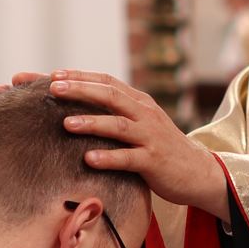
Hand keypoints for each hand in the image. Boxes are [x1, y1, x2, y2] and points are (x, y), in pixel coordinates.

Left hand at [42, 70, 229, 219]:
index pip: (106, 81)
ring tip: (66, 124)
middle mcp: (144, 114)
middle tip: (52, 88)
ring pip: (118, 125)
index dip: (79, 76)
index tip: (50, 75)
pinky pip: (129, 158)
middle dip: (80, 90)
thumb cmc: (160, 148)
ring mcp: (150, 137)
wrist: (198, 172)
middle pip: (110, 95)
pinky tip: (89, 159)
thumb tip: (76, 105)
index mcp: (138, 101)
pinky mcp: (154, 161)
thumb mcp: (140, 123)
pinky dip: (109, 157)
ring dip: (92, 122)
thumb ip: (115, 112)